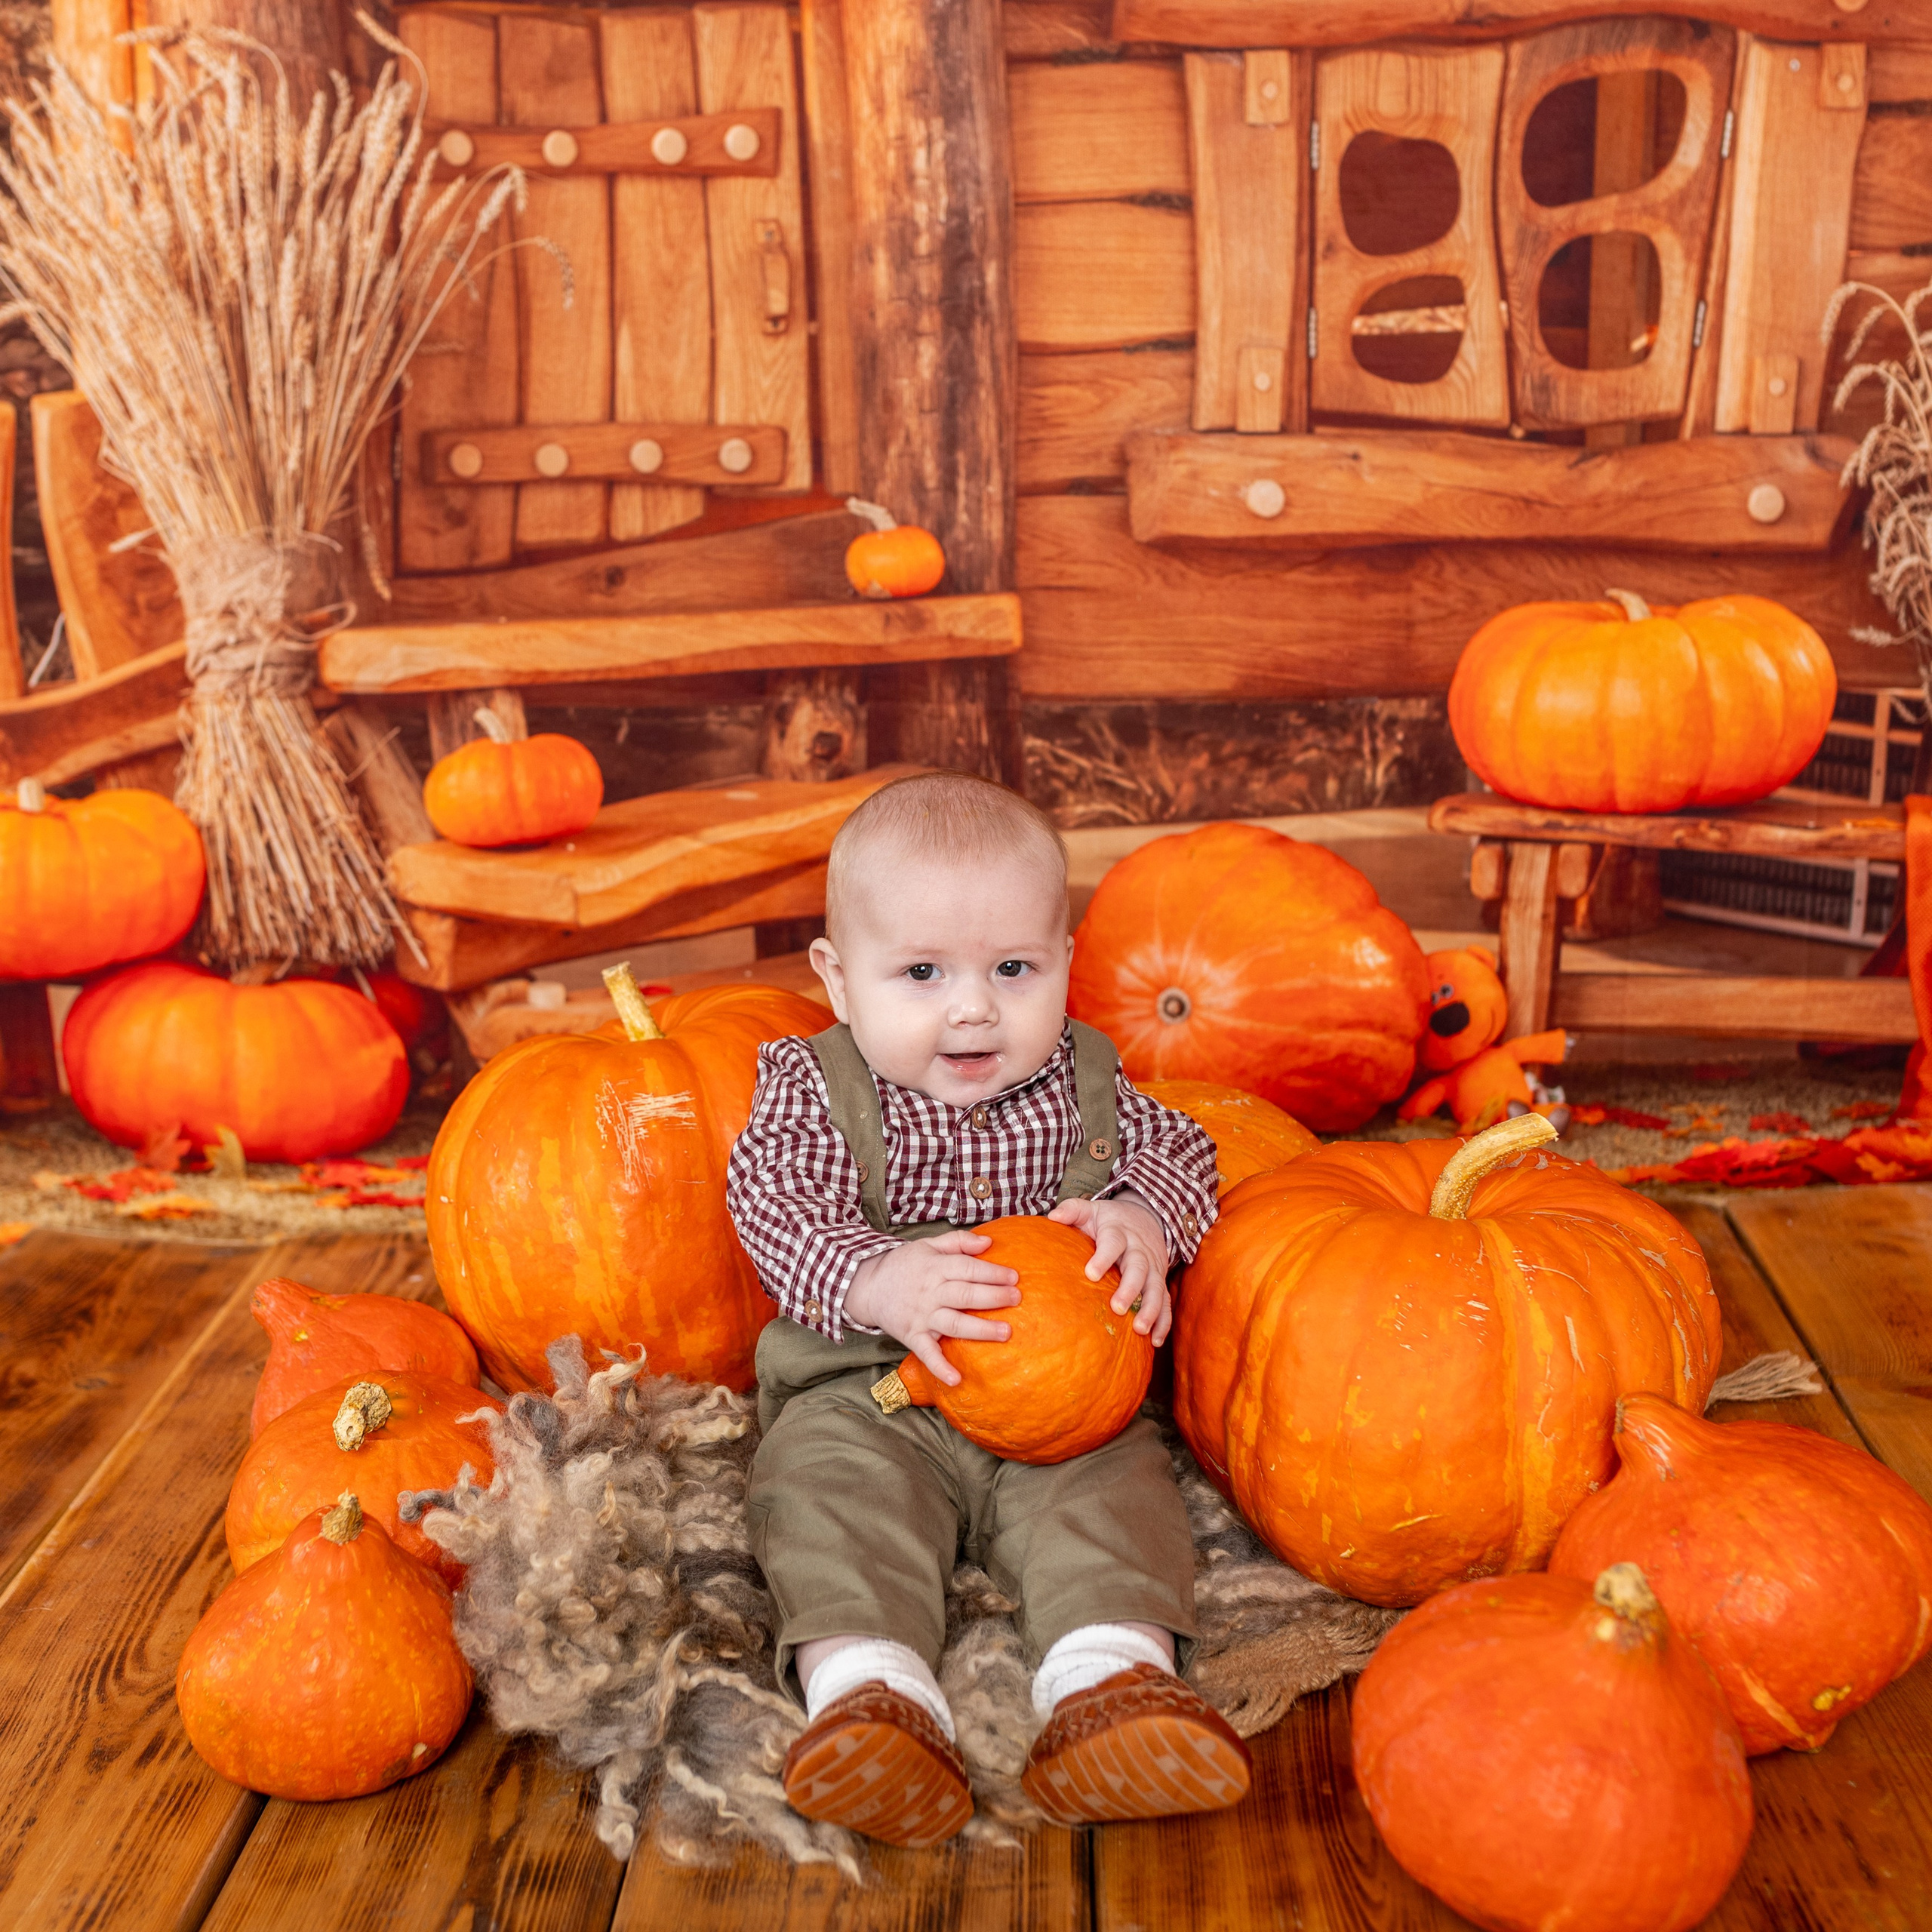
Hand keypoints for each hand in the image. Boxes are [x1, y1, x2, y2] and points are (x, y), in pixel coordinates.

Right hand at [843, 1231, 1020, 1386]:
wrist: (868, 1286)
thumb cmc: (904, 1264)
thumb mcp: (928, 1245)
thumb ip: (958, 1241)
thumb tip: (989, 1242)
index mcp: (935, 1267)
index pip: (968, 1269)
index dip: (992, 1272)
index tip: (1014, 1277)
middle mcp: (930, 1292)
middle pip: (965, 1295)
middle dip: (993, 1297)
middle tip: (1017, 1299)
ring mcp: (922, 1316)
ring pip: (954, 1324)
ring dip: (980, 1330)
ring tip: (1006, 1332)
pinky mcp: (912, 1336)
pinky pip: (927, 1354)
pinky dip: (940, 1368)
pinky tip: (956, 1379)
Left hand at [1047, 1192, 1172, 1344]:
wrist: (1147, 1217)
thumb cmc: (1110, 1220)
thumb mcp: (1092, 1210)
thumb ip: (1072, 1210)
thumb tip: (1052, 1215)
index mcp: (1119, 1233)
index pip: (1113, 1243)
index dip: (1103, 1257)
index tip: (1090, 1273)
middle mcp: (1139, 1251)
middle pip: (1138, 1268)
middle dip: (1130, 1288)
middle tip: (1117, 1307)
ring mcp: (1153, 1268)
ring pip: (1155, 1288)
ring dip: (1150, 1309)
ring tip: (1139, 1329)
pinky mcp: (1160, 1282)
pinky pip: (1166, 1303)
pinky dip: (1163, 1322)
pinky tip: (1155, 1341)